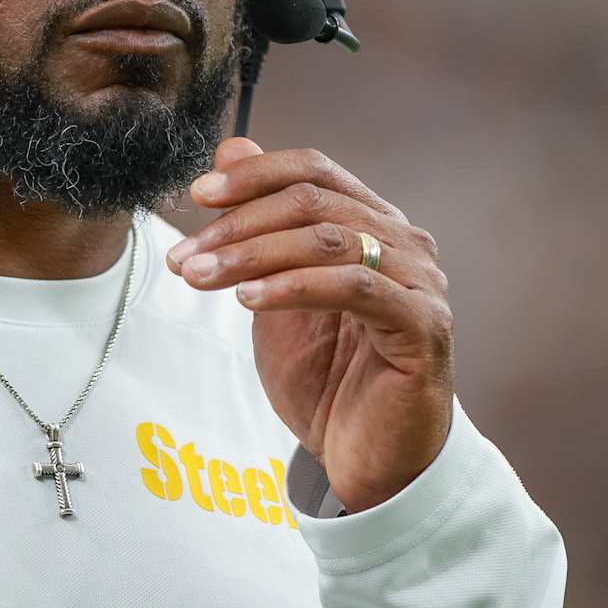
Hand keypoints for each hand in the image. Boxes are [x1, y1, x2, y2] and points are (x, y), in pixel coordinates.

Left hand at [165, 138, 454, 511]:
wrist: (366, 460)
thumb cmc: (326, 377)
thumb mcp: (273, 291)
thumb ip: (259, 224)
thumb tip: (231, 146)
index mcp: (373, 223)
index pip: (313, 172)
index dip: (253, 175)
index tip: (196, 196)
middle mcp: (404, 242)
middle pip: (313, 203)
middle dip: (238, 225)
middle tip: (184, 256)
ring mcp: (420, 282)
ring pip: (327, 241)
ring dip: (252, 255)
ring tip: (199, 279)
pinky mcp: (423, 326)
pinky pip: (353, 287)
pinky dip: (293, 287)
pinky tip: (248, 300)